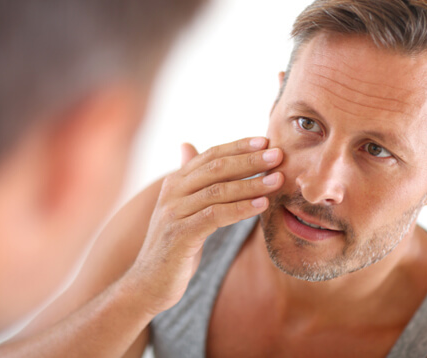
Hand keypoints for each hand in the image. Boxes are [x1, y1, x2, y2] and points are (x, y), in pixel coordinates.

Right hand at [123, 137, 283, 313]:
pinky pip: (215, 215)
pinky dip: (241, 208)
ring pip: (218, 191)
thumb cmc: (173, 245)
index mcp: (175, 182)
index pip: (211, 155)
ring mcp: (173, 213)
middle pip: (216, 168)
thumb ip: (190, 180)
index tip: (267, 141)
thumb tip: (187, 145)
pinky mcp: (179, 235)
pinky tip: (262, 205)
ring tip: (277, 180)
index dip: (239, 146)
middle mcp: (172, 192)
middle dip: (250, 160)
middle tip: (278, 155)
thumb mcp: (181, 209)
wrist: (147, 284)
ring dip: (251, 184)